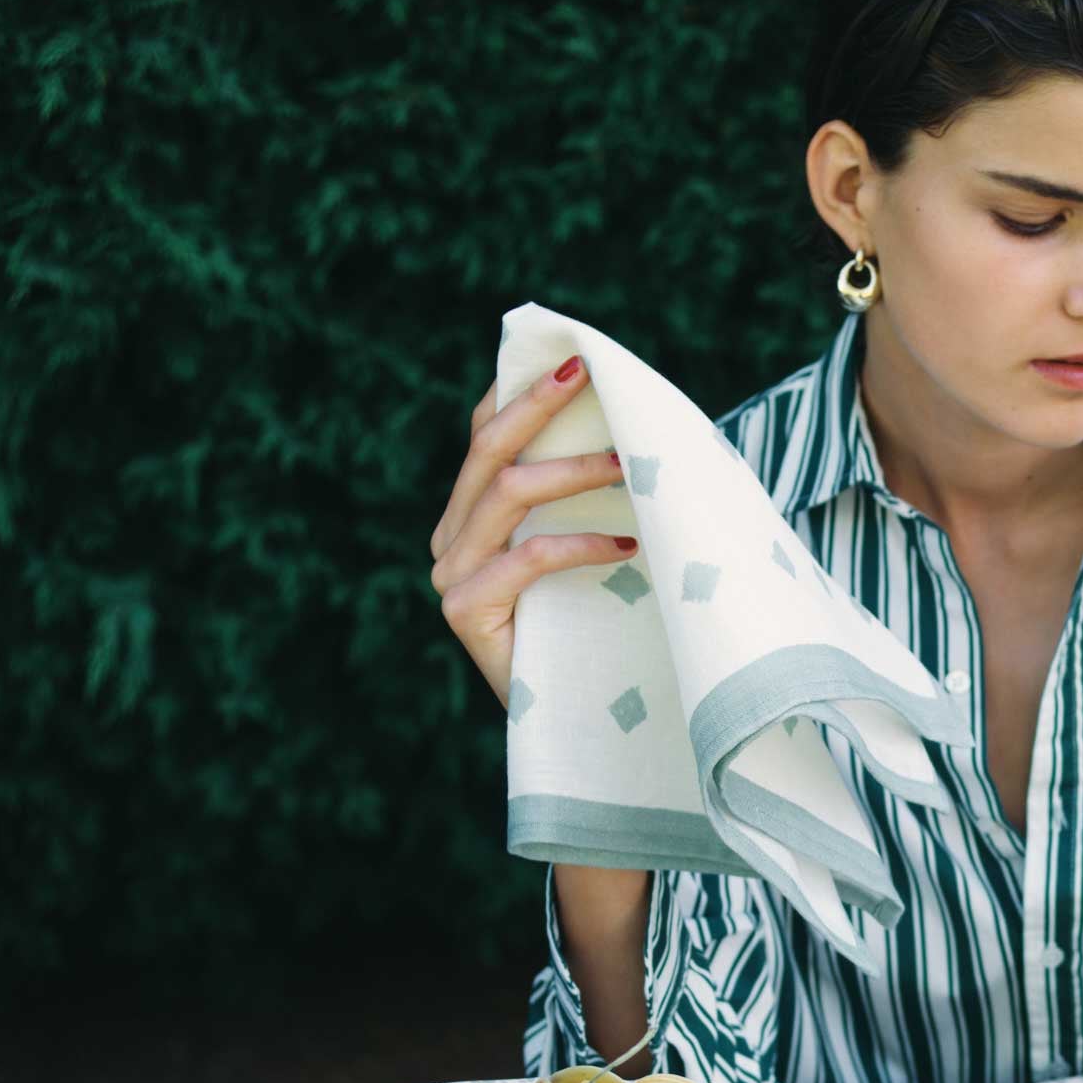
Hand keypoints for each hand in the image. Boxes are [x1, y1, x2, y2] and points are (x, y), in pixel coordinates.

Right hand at [430, 355, 638, 699]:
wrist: (573, 724)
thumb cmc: (590, 629)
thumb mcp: (587, 551)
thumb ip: (584, 497)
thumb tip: (632, 428)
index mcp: (468, 516)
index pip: (483, 436)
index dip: (520, 393)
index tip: (571, 359)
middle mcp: (449, 539)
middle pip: (488, 451)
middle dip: (539, 407)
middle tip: (591, 376)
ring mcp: (449, 576)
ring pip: (506, 494)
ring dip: (574, 471)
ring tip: (630, 465)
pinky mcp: (465, 612)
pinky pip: (525, 558)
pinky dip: (581, 545)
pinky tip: (627, 549)